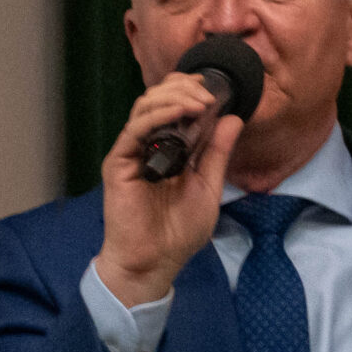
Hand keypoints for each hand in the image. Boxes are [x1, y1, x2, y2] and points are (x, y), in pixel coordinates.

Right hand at [93, 73, 243, 306]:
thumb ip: (217, 153)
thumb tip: (232, 118)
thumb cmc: (178, 232)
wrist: (155, 262)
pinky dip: (156, 115)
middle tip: (207, 95)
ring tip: (198, 103)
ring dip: (173, 98)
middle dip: (183, 89)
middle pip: (157, 99)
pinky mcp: (119, 162)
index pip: (174, 106)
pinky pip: (135, 129)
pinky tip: (177, 113)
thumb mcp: (209, 187)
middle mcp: (148, 145)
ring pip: (145, 107)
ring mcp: (132, 152)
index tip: (213, 90)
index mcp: (168, 149)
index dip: (190, 91)